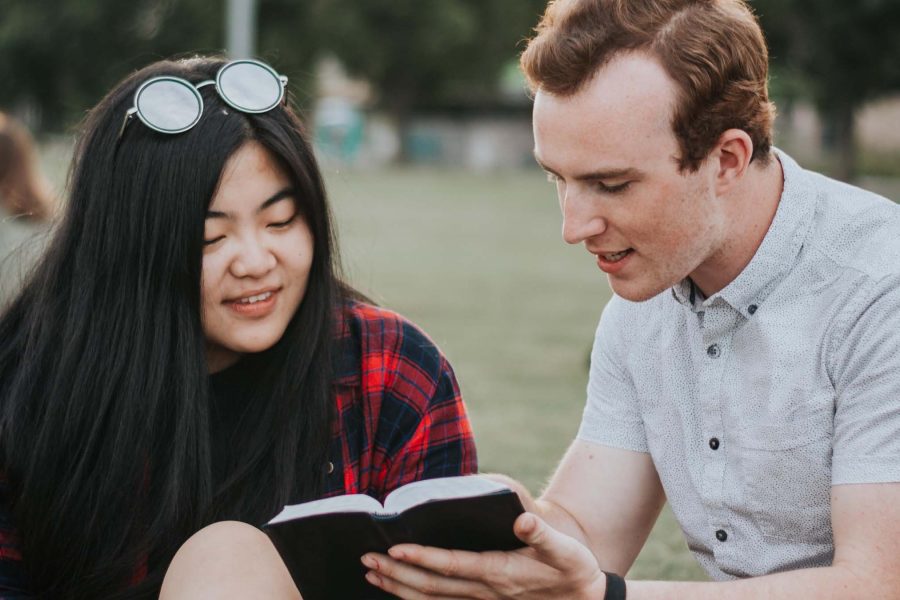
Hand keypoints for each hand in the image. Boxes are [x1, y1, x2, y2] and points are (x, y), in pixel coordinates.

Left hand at [361, 512, 606, 598]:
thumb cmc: (573, 570)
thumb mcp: (564, 551)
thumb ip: (542, 534)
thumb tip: (521, 519)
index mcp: (500, 573)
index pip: (452, 566)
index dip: (422, 558)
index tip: (395, 547)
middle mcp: (485, 591)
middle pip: (431, 586)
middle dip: (397, 573)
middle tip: (367, 559)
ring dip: (399, 587)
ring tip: (372, 575)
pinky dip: (415, 598)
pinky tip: (398, 589)